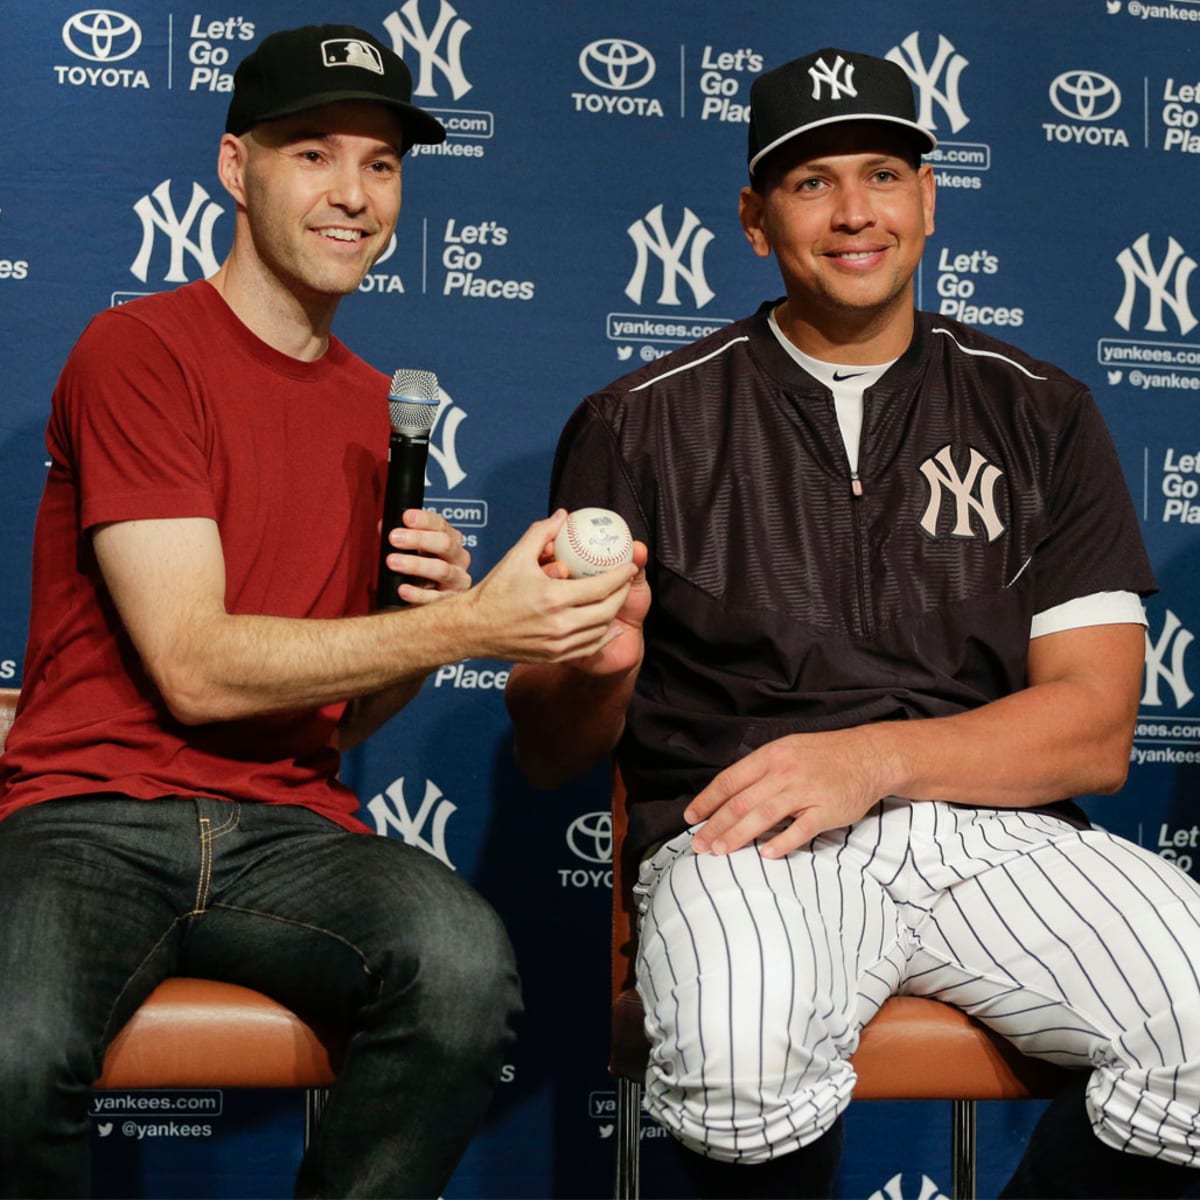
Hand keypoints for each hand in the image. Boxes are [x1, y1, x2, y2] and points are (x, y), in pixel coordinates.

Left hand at [383, 509, 471, 604]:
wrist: (430, 598)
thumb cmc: (421, 569)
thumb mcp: (413, 550)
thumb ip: (399, 537)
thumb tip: (382, 526)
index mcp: (451, 539)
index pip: (441, 525)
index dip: (424, 520)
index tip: (406, 517)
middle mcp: (459, 557)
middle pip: (445, 544)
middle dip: (418, 539)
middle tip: (394, 538)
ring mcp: (458, 580)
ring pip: (443, 569)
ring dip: (416, 565)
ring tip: (393, 562)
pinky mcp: (452, 600)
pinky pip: (436, 598)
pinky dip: (418, 594)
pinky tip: (403, 589)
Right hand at [461, 511, 637, 663]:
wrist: (474, 628)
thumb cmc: (494, 591)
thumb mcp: (517, 557)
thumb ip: (542, 533)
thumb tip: (563, 515)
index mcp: (552, 598)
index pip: (600, 587)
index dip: (620, 576)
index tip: (629, 565)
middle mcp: (559, 624)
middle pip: (607, 610)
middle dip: (622, 594)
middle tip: (625, 581)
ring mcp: (558, 644)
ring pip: (600, 630)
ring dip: (613, 614)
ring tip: (616, 598)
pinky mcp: (554, 657)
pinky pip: (589, 648)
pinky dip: (603, 637)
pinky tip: (609, 626)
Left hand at [684, 726, 894, 858]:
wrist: (869, 755)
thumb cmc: (824, 755)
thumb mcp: (787, 750)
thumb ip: (760, 771)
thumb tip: (729, 795)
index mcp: (771, 756)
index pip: (730, 780)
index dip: (707, 801)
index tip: (690, 818)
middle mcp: (785, 772)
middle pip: (741, 802)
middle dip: (715, 825)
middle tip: (698, 845)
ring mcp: (806, 790)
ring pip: (763, 816)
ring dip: (738, 836)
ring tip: (719, 851)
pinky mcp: (827, 810)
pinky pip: (800, 830)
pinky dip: (781, 843)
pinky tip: (765, 854)